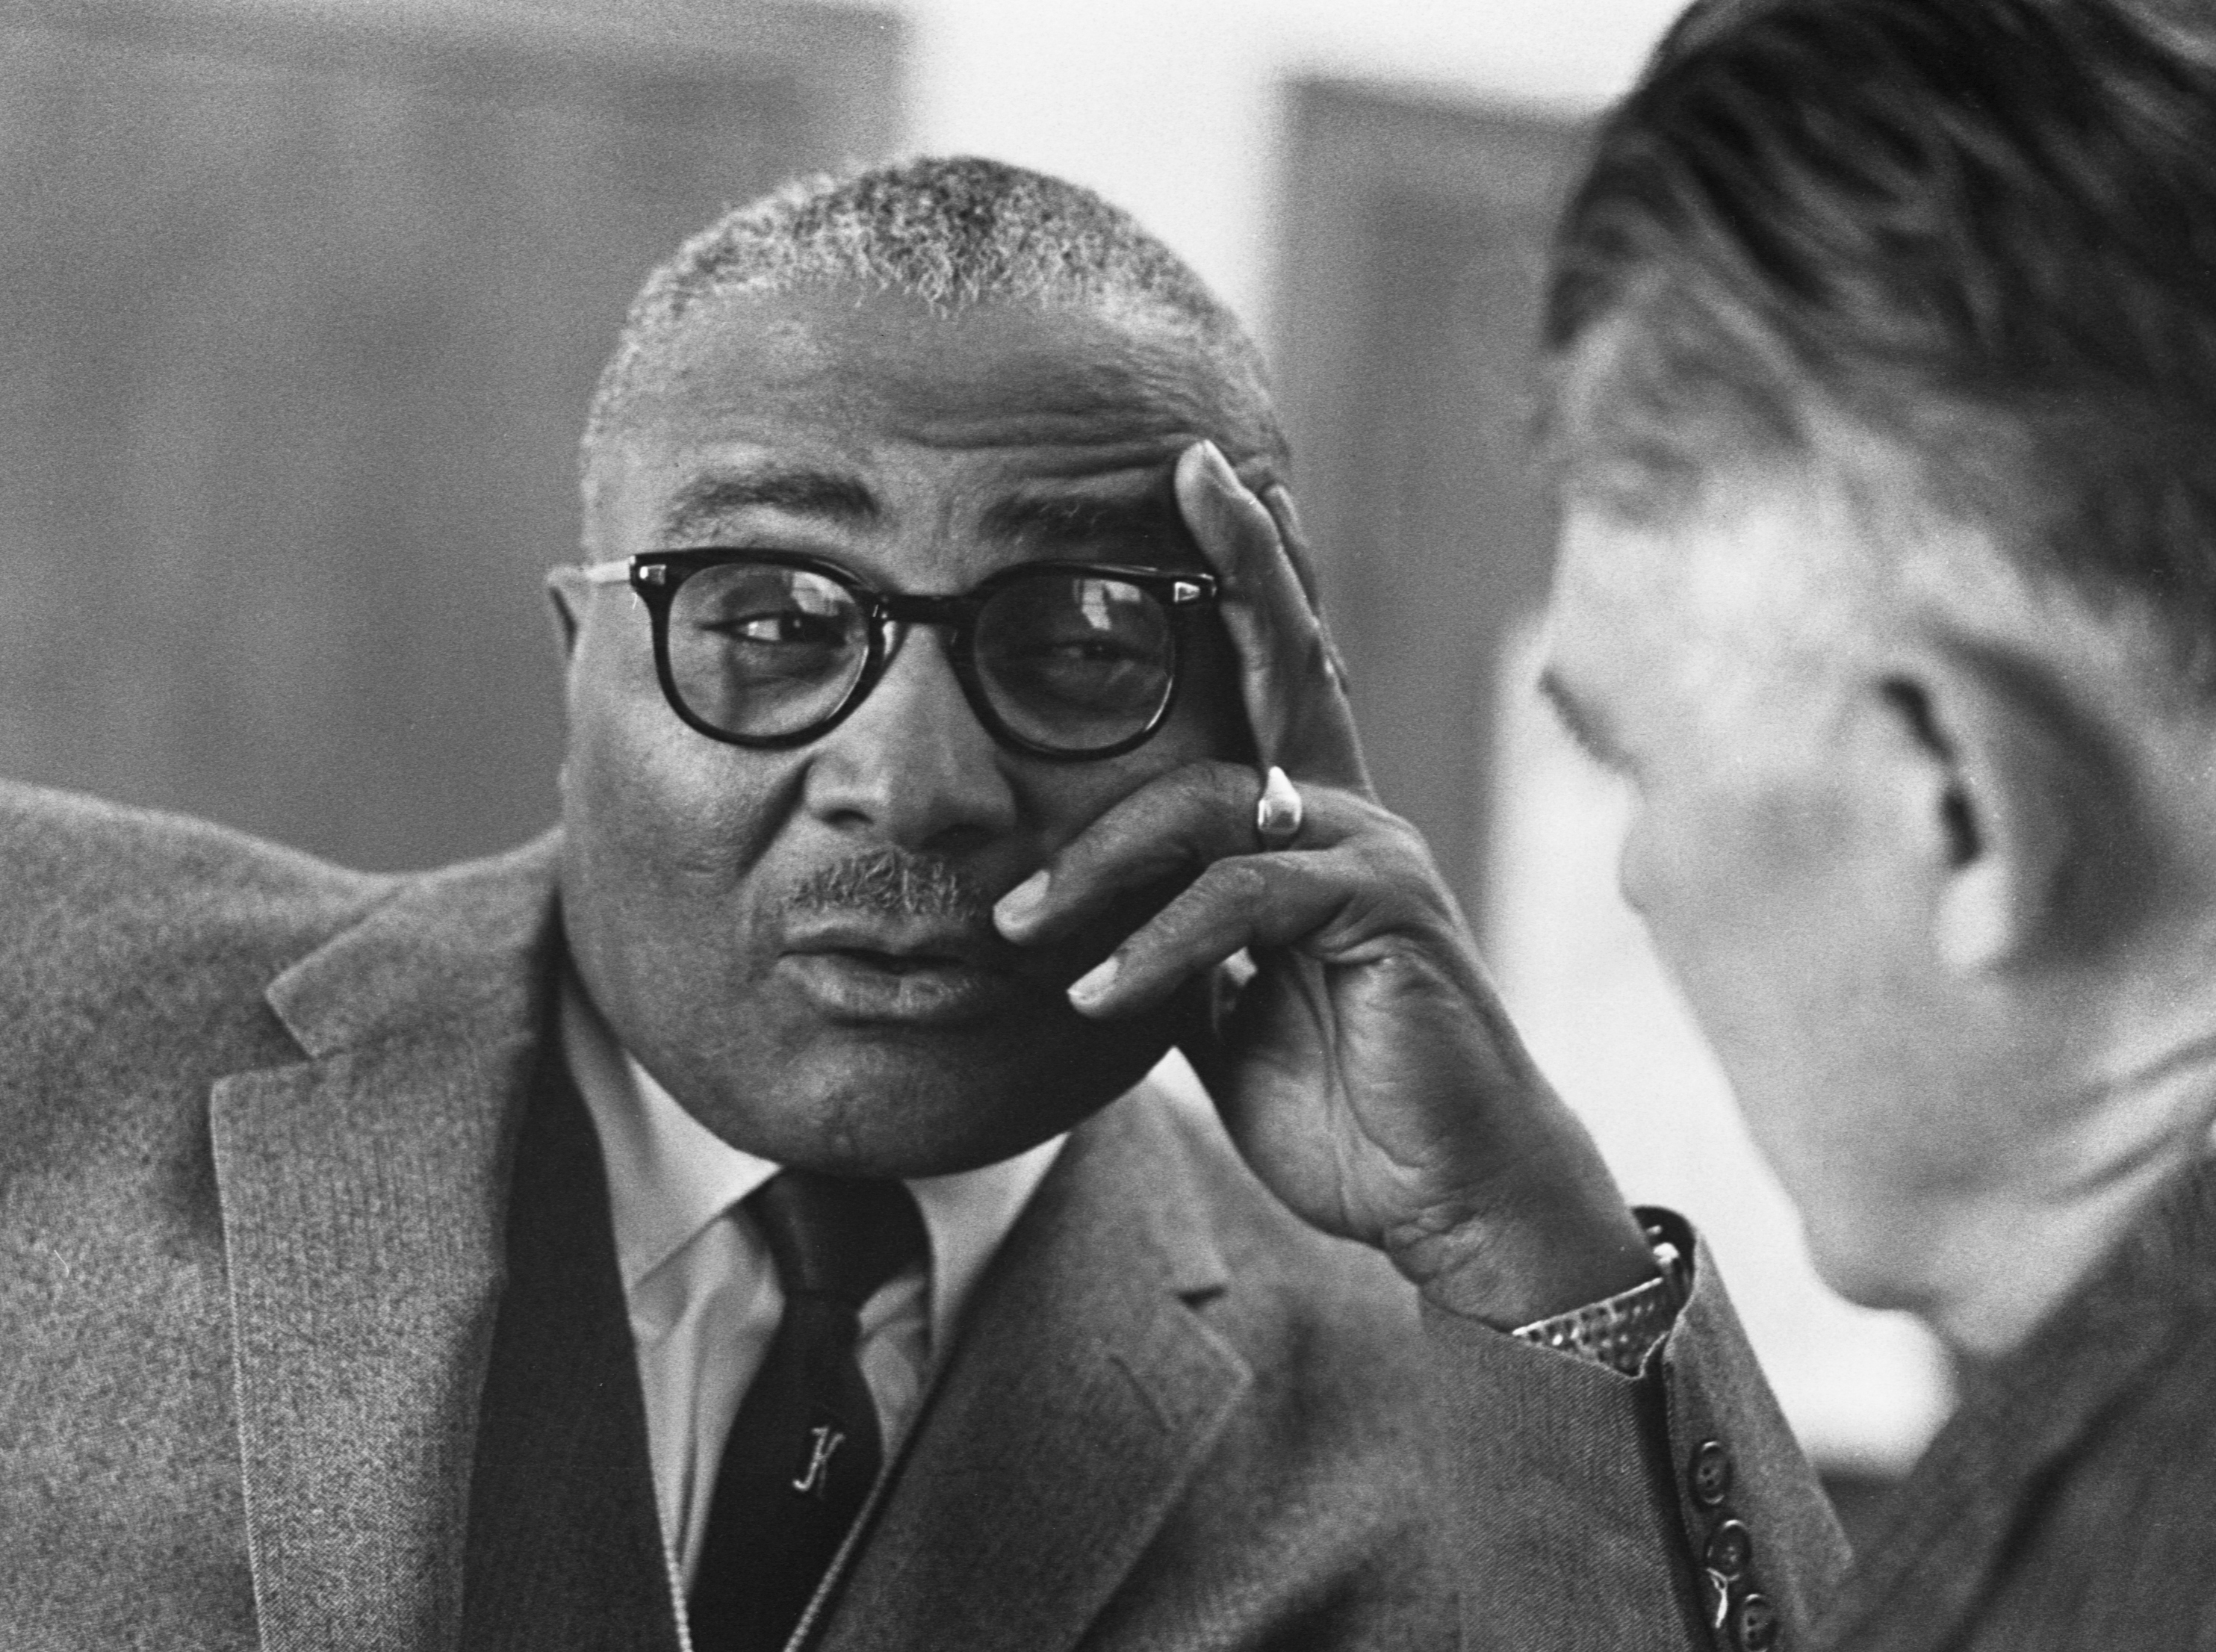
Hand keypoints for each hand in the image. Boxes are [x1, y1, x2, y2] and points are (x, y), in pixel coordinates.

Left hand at [994, 441, 1653, 1326]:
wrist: (1452, 1203)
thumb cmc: (1349, 1111)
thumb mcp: (1229, 1023)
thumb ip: (1176, 955)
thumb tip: (1089, 935)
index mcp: (1312, 832)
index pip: (1272, 685)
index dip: (1245, 582)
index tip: (1203, 485)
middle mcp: (1351, 818)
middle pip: (1288, 661)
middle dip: (1239, 560)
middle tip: (1190, 469)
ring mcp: (1375, 856)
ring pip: (1210, 803)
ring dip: (1096, 866)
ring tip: (1020, 935)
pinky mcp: (1386, 912)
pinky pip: (1241, 897)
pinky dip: (1155, 946)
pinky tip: (1097, 999)